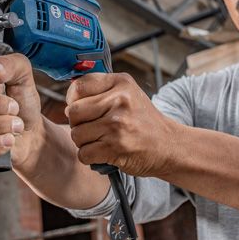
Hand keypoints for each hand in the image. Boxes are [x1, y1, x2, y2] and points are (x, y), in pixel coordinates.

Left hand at [65, 73, 179, 177]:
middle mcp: (119, 101)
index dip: (74, 100)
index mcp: (121, 82)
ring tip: (101, 140)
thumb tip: (69, 97)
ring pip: (76, 134)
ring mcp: (117, 125)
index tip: (83, 108)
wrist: (169, 145)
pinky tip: (104, 152)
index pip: (78, 87)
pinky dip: (89, 157)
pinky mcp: (115, 147)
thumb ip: (101, 89)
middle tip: (93, 127)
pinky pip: (83, 153)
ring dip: (84, 142)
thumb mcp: (128, 93)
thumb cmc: (143, 120)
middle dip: (78, 123)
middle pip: (73, 112)